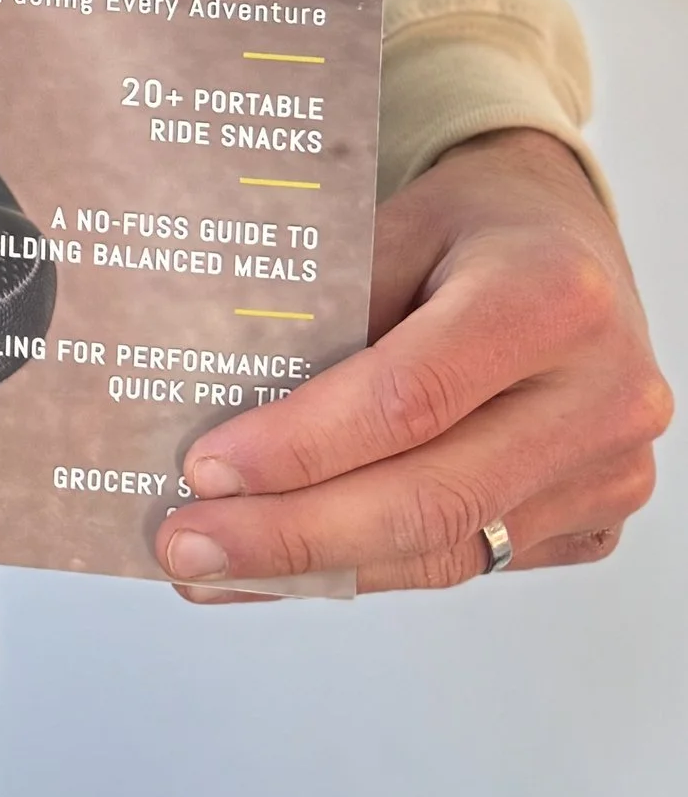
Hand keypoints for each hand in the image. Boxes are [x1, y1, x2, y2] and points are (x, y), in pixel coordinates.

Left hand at [156, 129, 670, 597]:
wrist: (572, 244)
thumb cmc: (473, 230)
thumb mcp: (396, 227)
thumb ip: (329, 314)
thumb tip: (219, 416)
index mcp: (553, 296)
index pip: (410, 396)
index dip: (302, 445)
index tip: (206, 470)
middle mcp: (602, 394)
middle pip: (432, 497)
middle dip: (293, 534)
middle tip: (188, 547)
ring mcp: (608, 470)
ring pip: (448, 550)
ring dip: (319, 569)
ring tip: (215, 568)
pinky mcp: (594, 519)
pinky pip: (468, 559)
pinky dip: (370, 569)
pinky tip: (289, 567)